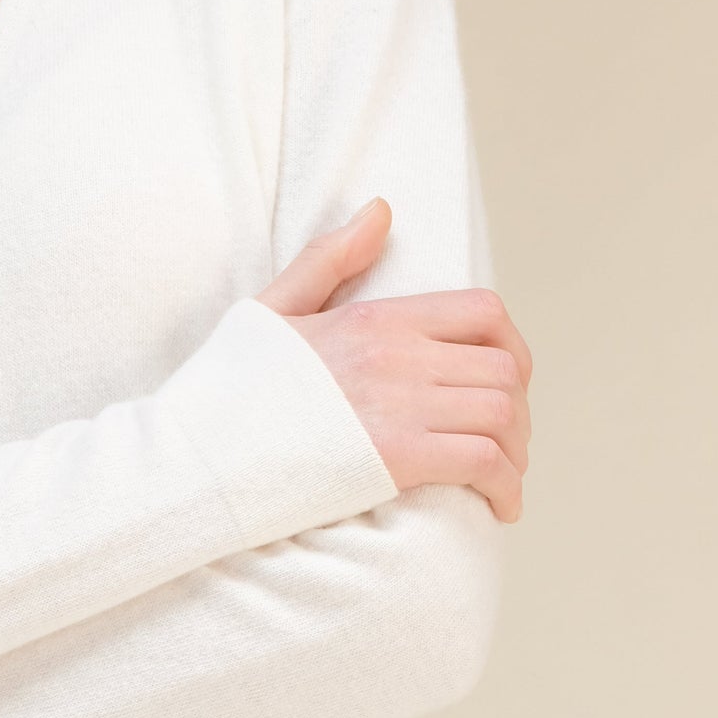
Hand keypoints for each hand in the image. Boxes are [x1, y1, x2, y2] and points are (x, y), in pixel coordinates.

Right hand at [255, 197, 532, 523]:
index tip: (506, 381)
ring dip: (517, 451)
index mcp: (375, 316)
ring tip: (504, 476)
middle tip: (506, 441)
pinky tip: (498, 506)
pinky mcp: (394, 456)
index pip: (484, 312)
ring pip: (502, 415)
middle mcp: (396, 354)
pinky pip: (482, 462)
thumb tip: (381, 210)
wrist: (198, 452)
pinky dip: (505, 487)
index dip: (513, 347)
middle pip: (504, 370)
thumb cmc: (230, 386)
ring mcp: (398, 404)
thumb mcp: (273, 307)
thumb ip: (329, 258)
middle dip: (520, 409)